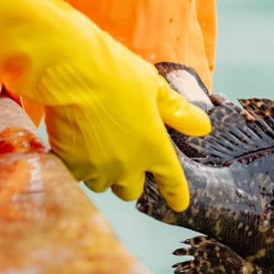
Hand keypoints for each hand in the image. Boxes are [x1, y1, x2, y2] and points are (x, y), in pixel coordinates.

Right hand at [0, 0, 209, 210]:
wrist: (71, 69)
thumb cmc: (118, 73)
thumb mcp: (156, 89)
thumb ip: (179, 113)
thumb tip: (203, 127)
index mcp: (155, 148)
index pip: (171, 181)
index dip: (176, 194)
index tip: (179, 204)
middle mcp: (129, 165)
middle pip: (131, 191)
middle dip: (129, 179)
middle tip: (123, 157)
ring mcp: (98, 168)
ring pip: (102, 184)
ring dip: (102, 172)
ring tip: (96, 146)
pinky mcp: (70, 164)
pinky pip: (77, 176)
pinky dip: (77, 165)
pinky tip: (75, 145)